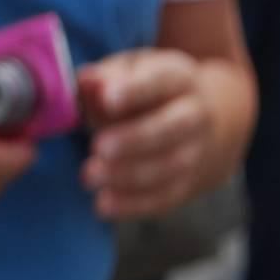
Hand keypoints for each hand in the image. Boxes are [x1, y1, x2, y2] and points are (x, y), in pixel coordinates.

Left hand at [78, 49, 213, 218]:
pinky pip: (163, 198)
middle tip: (97, 146)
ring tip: (89, 175)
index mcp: (178, 79)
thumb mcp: (125, 74)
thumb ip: (103, 79)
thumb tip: (86, 81)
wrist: (190, 122)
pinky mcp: (183, 184)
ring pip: (168, 165)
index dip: (137, 90)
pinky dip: (133, 205)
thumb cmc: (143, 93)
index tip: (109, 98)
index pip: (162, 81)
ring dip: (128, 174)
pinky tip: (103, 205)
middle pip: (172, 126)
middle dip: (135, 138)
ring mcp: (193, 151)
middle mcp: (194, 115)